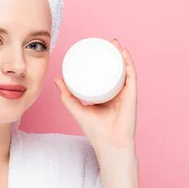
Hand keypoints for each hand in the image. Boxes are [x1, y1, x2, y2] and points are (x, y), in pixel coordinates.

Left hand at [54, 38, 137, 154]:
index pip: (104, 74)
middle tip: (104, 42)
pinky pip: (131, 75)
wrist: (109, 144)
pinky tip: (123, 53)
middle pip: (115, 69)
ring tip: (113, 43)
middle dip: (112, 54)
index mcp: (106, 95)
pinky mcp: (132, 95)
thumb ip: (67, 96)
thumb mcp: (77, 109)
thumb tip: (57, 79)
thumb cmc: (95, 131)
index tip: (94, 49)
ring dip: (121, 54)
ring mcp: (125, 93)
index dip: (101, 61)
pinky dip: (128, 63)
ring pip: (124, 69)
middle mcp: (117, 92)